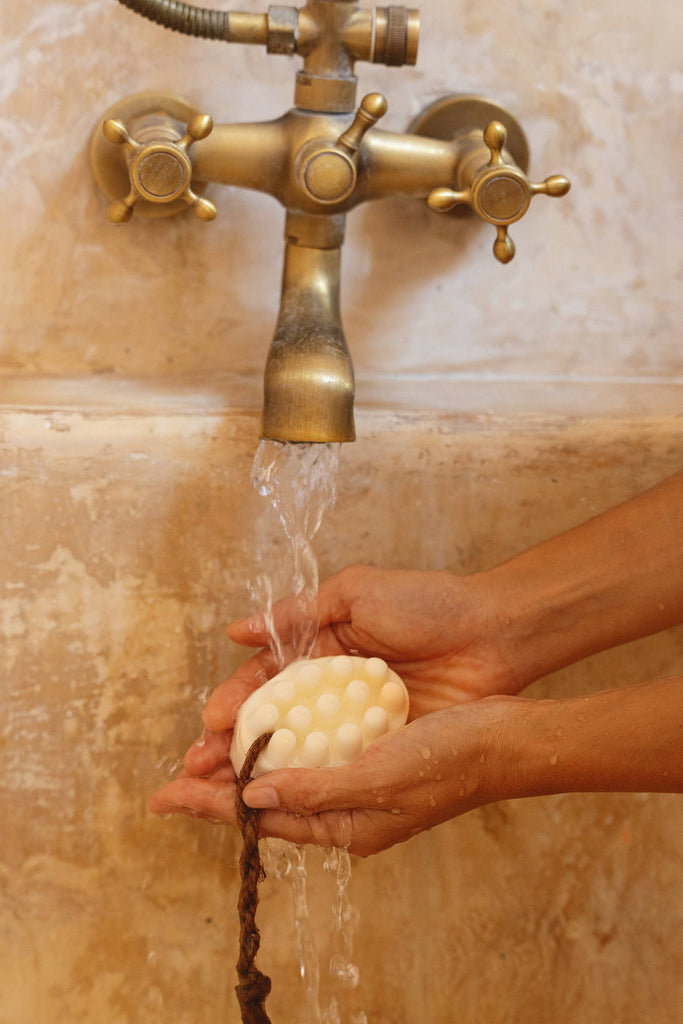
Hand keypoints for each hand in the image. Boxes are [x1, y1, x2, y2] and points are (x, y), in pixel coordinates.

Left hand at [149, 697, 517, 856]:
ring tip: (207, 747)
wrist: (506, 736)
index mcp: (348, 824)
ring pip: (287, 770)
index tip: (166, 796)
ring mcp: (358, 776)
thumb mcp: (380, 779)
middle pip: (268, 798)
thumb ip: (316, 790)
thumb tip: (253, 797)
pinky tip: (267, 719)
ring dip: (246, 758)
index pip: (264, 819)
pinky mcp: (370, 746)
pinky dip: (284, 735)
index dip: (211, 804)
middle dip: (219, 785)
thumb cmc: (450, 762)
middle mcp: (347, 805)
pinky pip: (314, 745)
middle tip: (173, 773)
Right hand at [173, 564, 516, 783]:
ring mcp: (359, 724)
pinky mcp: (386, 747)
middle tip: (198, 767)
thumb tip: (235, 631)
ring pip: (300, 753)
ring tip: (221, 790)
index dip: (236, 702)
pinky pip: (340, 767)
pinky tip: (278, 795)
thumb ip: (297, 613)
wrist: (493, 632)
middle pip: (275, 724)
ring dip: (260, 770)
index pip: (268, 682)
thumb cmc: (427, 604)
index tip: (209, 723)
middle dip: (235, 745)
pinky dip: (308, 781)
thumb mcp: (356, 593)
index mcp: (324, 652)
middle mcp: (335, 692)